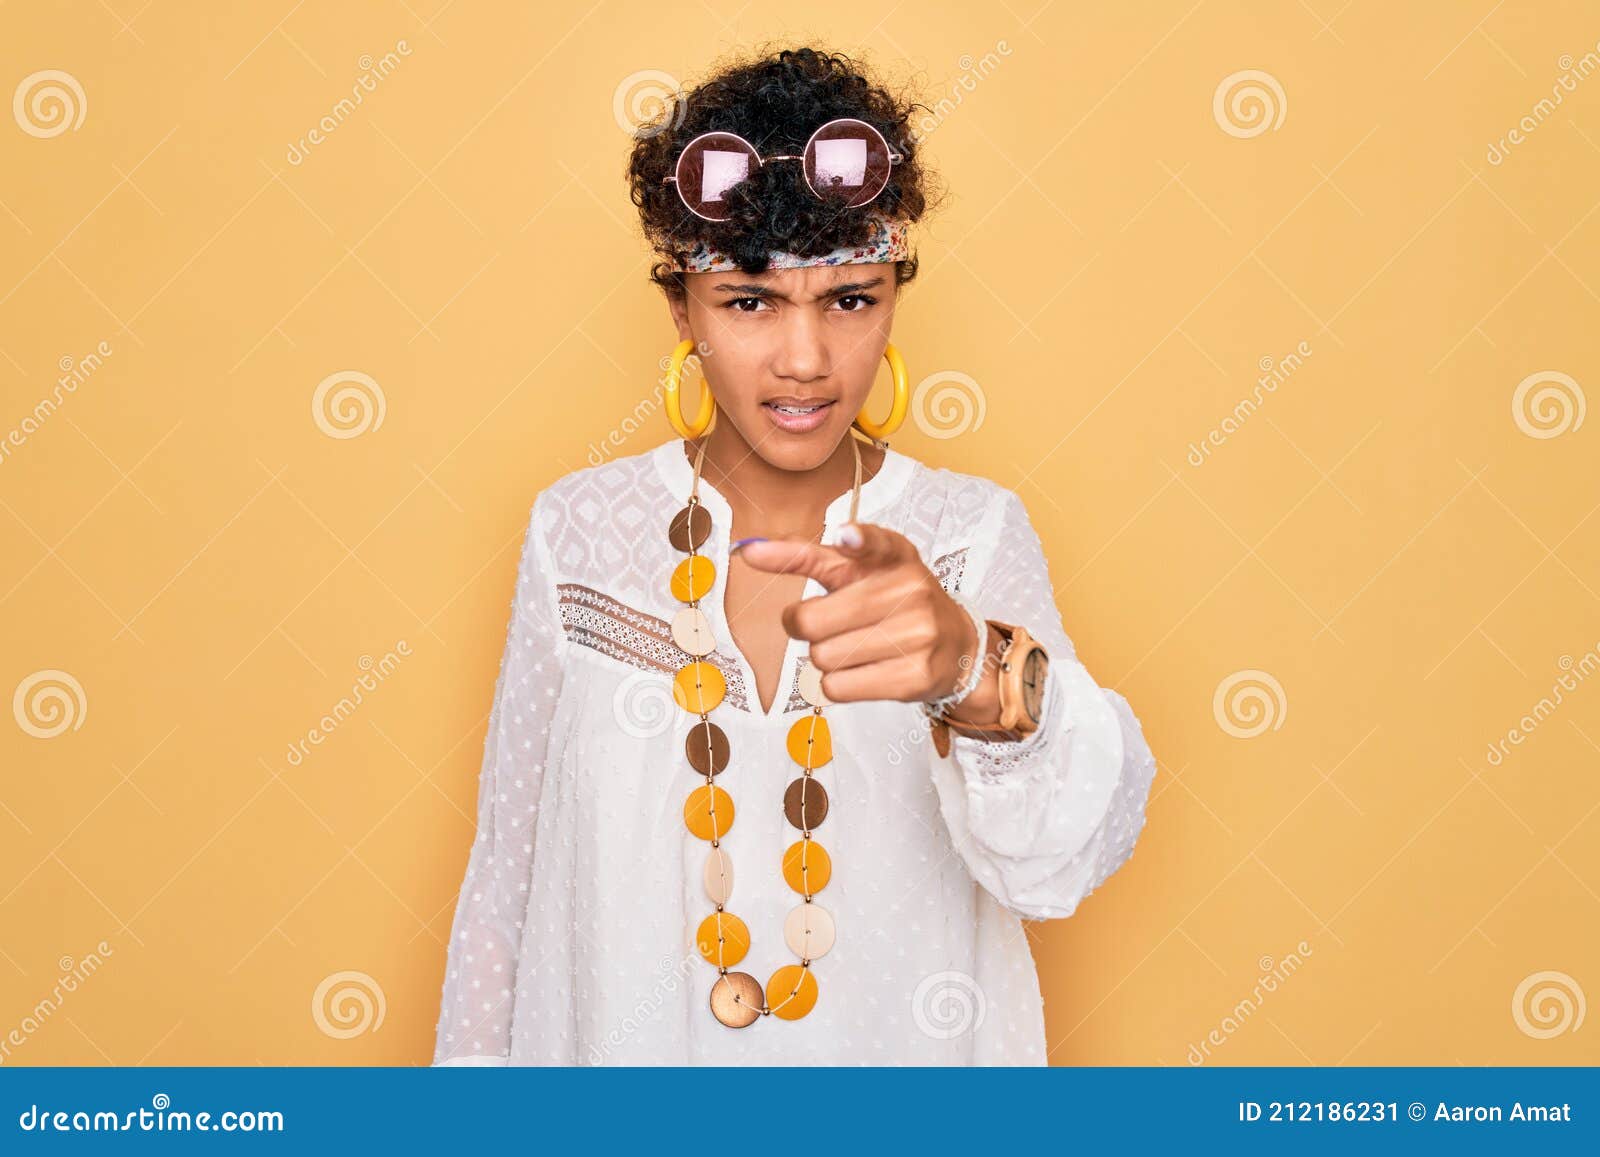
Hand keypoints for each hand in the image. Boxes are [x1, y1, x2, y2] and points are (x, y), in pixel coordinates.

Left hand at [734, 522, 1000, 714]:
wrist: (956, 646)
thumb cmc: (891, 601)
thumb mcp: (857, 571)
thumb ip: (804, 556)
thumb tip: (746, 550)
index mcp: (895, 556)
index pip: (876, 542)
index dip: (858, 540)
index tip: (846, 538)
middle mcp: (910, 590)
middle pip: (813, 621)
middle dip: (807, 627)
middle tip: (829, 624)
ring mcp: (917, 635)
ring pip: (823, 657)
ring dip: (826, 657)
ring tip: (857, 646)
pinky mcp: (914, 677)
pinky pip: (838, 687)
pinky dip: (838, 683)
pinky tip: (865, 669)